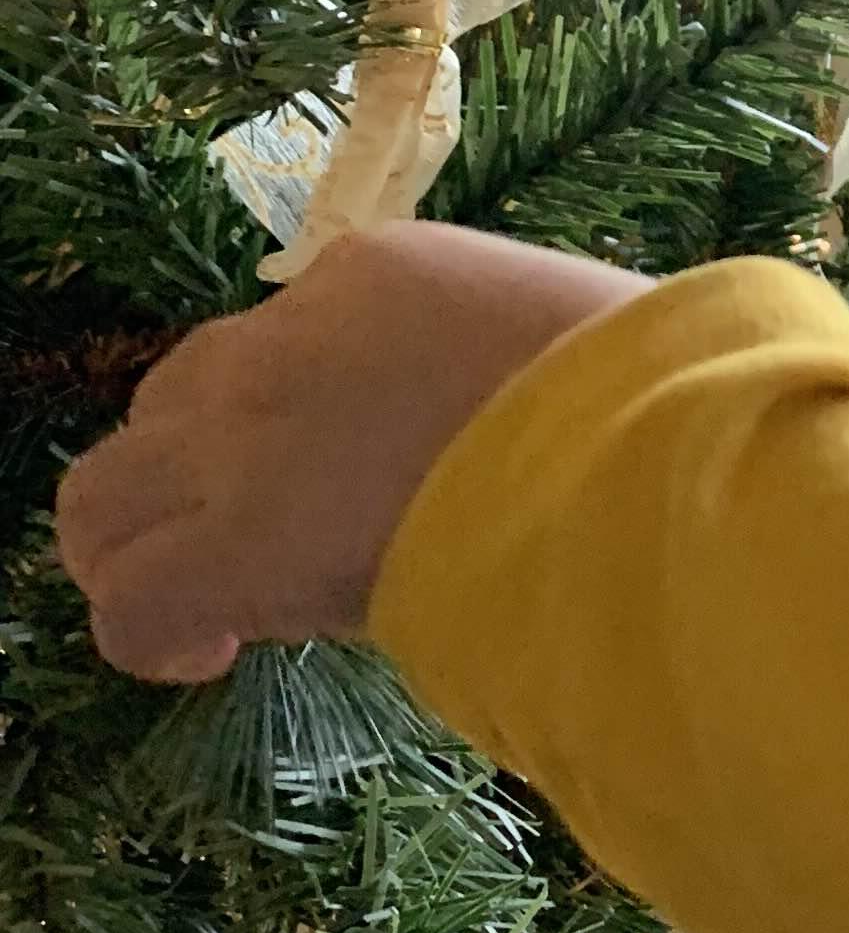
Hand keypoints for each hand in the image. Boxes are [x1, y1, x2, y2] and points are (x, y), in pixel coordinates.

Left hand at [56, 224, 647, 682]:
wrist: (648, 453)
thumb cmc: (660, 400)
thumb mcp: (576, 337)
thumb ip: (517, 363)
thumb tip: (535, 422)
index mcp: (379, 276)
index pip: (284, 338)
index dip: (303, 420)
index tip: (367, 481)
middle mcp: (287, 342)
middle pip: (175, 396)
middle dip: (205, 471)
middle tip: (278, 541)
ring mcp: (246, 440)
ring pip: (105, 488)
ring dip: (141, 544)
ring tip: (206, 606)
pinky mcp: (232, 545)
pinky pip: (129, 597)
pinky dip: (149, 634)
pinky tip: (206, 656)